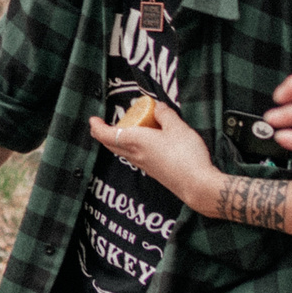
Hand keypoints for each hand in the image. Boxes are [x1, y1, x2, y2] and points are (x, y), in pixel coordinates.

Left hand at [86, 100, 221, 212]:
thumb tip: (157, 107)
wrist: (198, 185)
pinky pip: (135, 158)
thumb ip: (165, 115)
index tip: (93, 119)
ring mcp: (144, 166)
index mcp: (136, 141)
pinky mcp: (154, 172)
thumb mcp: (178, 127)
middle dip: (104, 134)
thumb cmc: (186, 155)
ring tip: (125, 130)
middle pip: (111, 145)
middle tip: (104, 124)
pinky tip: (144, 144)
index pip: (107, 135)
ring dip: (118, 141)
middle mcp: (136, 155)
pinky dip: (132, 149)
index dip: (97, 127)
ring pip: (122, 152)